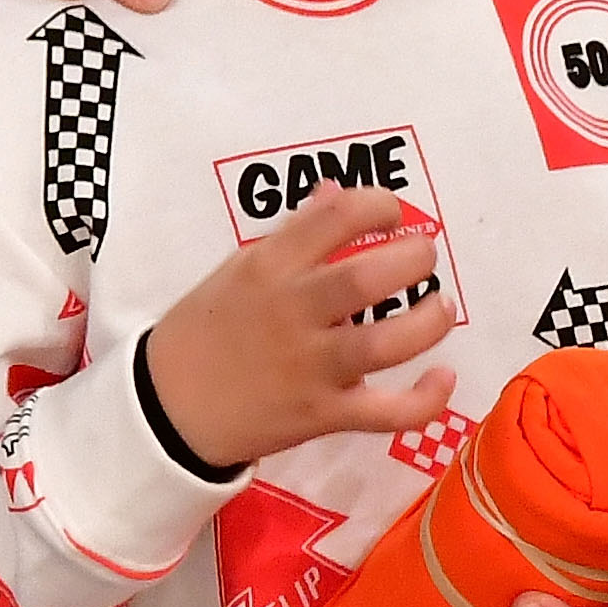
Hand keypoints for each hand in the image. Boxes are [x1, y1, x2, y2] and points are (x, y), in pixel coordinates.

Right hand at [145, 186, 454, 469]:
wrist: (166, 408)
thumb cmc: (208, 330)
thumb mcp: (239, 270)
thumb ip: (294, 233)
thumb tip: (335, 191)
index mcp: (269, 267)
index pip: (336, 217)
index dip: (379, 206)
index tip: (392, 216)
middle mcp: (291, 312)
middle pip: (366, 279)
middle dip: (413, 259)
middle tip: (423, 258)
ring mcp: (309, 367)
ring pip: (386, 343)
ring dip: (429, 322)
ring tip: (440, 308)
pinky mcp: (322, 415)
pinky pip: (387, 413)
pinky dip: (424, 401)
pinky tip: (441, 379)